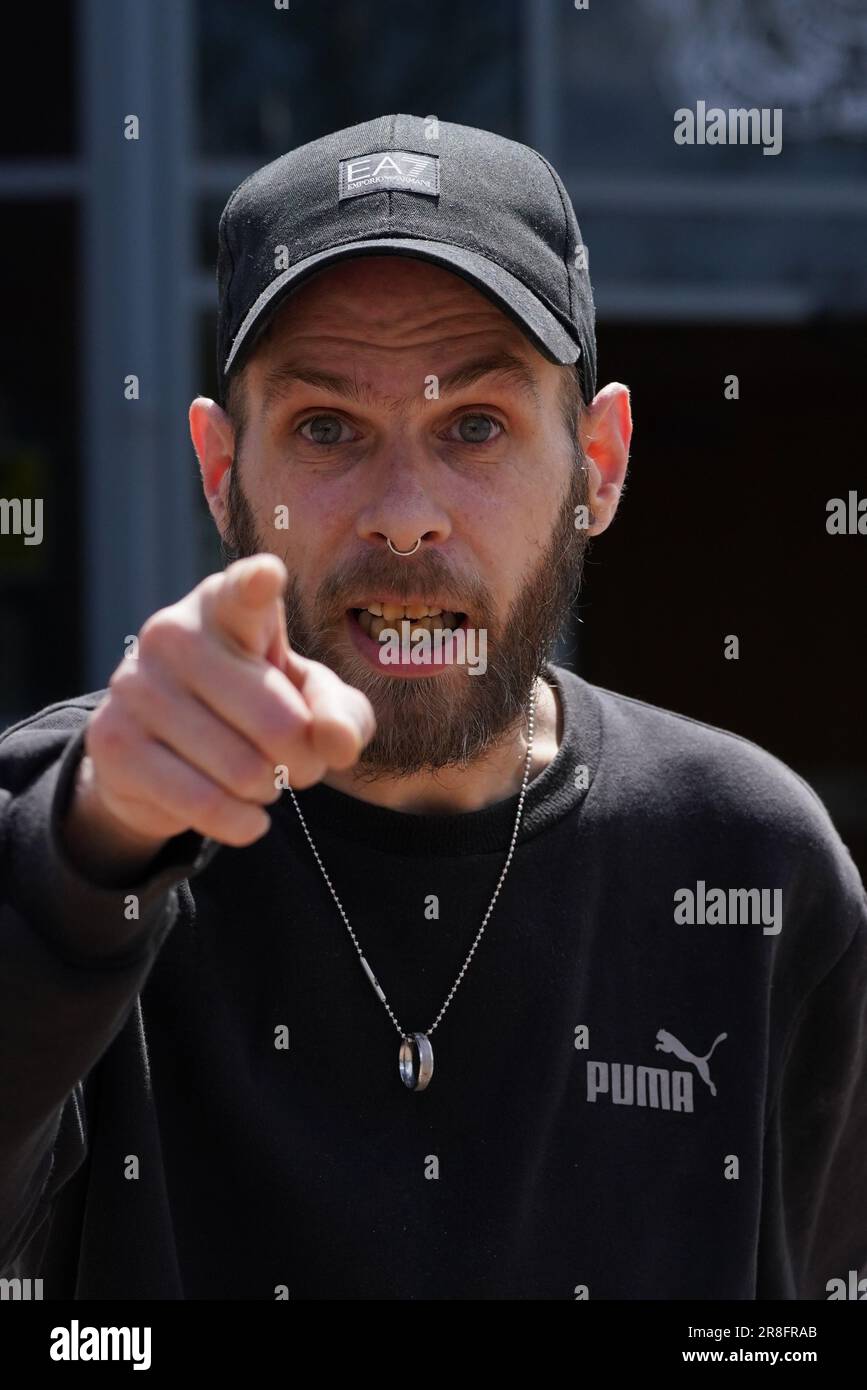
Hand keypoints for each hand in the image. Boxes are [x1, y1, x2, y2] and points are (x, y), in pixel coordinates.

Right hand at [64, 555, 374, 871]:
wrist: (163, 750)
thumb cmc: (257, 706)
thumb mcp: (309, 702)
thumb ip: (340, 714)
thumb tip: (337, 744)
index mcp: (226, 605)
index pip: (244, 592)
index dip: (259, 585)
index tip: (268, 577)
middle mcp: (172, 633)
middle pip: (278, 723)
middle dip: (305, 761)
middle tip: (298, 764)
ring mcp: (135, 686)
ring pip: (244, 770)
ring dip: (271, 792)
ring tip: (261, 780)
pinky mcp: (113, 742)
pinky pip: (204, 803)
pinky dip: (242, 823)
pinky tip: (247, 817)